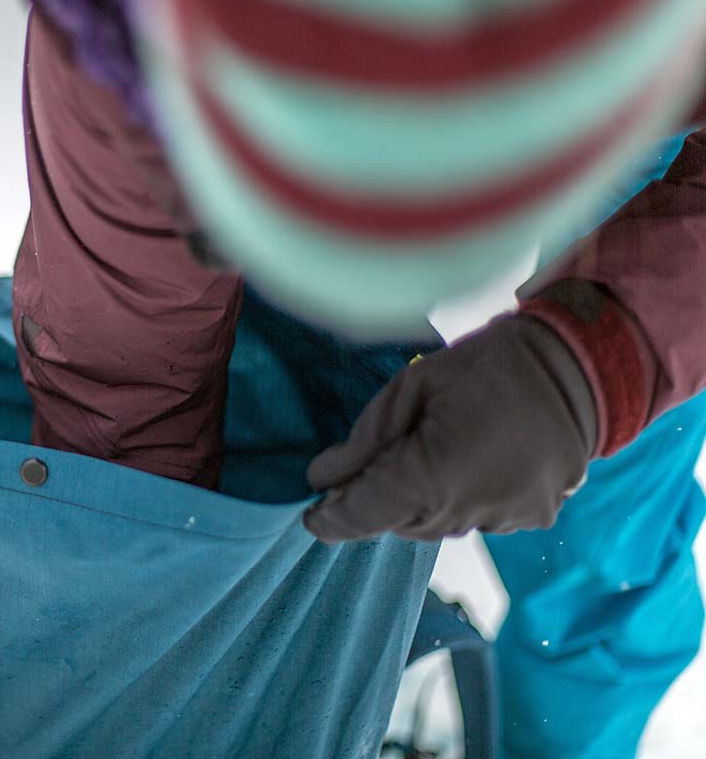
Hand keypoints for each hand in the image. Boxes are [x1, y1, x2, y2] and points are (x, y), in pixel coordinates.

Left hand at [303, 314, 596, 542]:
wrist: (578, 367)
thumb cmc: (486, 366)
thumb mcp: (411, 387)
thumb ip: (364, 440)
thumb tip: (322, 478)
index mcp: (435, 475)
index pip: (365, 513)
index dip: (332, 519)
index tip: (311, 516)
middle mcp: (469, 510)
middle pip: (397, 522)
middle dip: (375, 499)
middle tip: (364, 466)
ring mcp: (504, 519)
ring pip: (433, 524)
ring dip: (415, 500)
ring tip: (423, 453)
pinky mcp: (529, 519)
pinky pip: (471, 519)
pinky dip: (454, 500)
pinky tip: (464, 461)